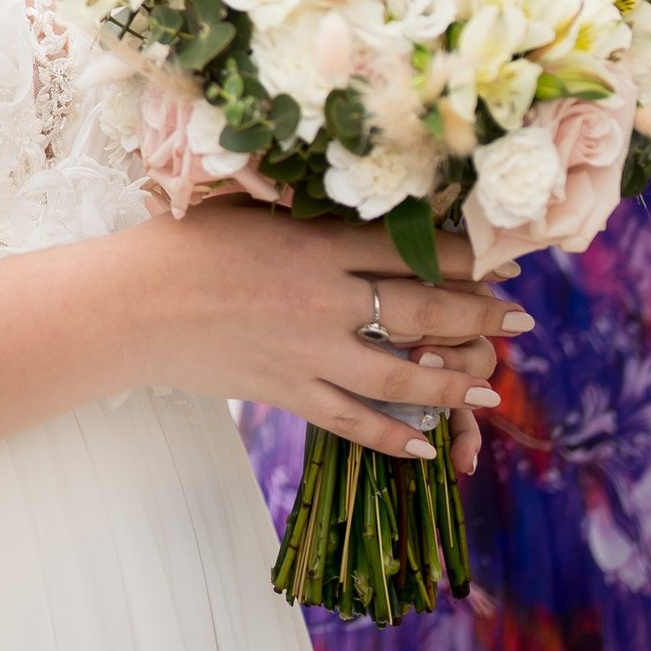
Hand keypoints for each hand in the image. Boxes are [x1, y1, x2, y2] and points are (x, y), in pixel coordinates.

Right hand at [121, 203, 528, 474]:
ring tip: (489, 388)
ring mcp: (308, 352)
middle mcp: (325, 299)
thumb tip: (361, 204)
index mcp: (318, 245)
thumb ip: (308, 212)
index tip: (505, 259)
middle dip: (480, 317)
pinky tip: (425, 446)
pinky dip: (392, 436)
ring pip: (400, 375)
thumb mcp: (251, 209)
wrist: (129, 305)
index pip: (412, 250)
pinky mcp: (286, 391)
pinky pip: (351, 420)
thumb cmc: (183, 243)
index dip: (467, 257)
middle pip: (421, 309)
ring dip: (452, 383)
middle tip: (520, 321)